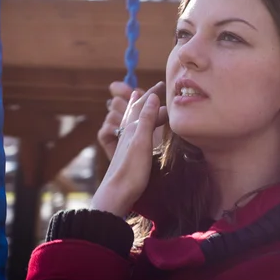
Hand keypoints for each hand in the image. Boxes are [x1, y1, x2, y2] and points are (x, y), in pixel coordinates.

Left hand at [91, 82, 167, 216]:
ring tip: (136, 100)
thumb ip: (146, 119)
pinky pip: (130, 132)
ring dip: (136, 109)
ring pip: (131, 120)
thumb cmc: (130, 170)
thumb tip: (151, 96)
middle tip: (150, 89)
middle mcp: (126, 134)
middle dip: (143, 99)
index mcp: (131, 128)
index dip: (153, 94)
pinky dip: (134, 124)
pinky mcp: (126, 156)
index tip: (164, 84)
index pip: (144, 105)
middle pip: (135, 111)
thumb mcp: (141, 142)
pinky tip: (132, 130)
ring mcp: (125, 145)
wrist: (115, 196)